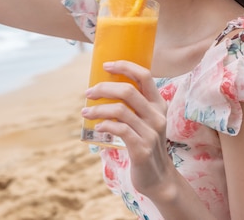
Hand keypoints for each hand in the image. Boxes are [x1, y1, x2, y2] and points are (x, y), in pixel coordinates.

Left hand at [82, 60, 172, 195]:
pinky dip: (104, 125)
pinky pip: (119, 130)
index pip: (145, 75)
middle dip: (103, 88)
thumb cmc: (145, 144)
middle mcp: (157, 116)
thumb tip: (103, 88)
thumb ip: (133, 105)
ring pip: (119, 110)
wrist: (158, 178)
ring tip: (85, 111)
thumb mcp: (146, 121)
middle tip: (88, 93)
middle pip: (128, 91)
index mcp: (159, 104)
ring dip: (98, 109)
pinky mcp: (142, 149)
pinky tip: (97, 127)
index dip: (124, 66)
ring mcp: (151, 133)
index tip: (106, 65)